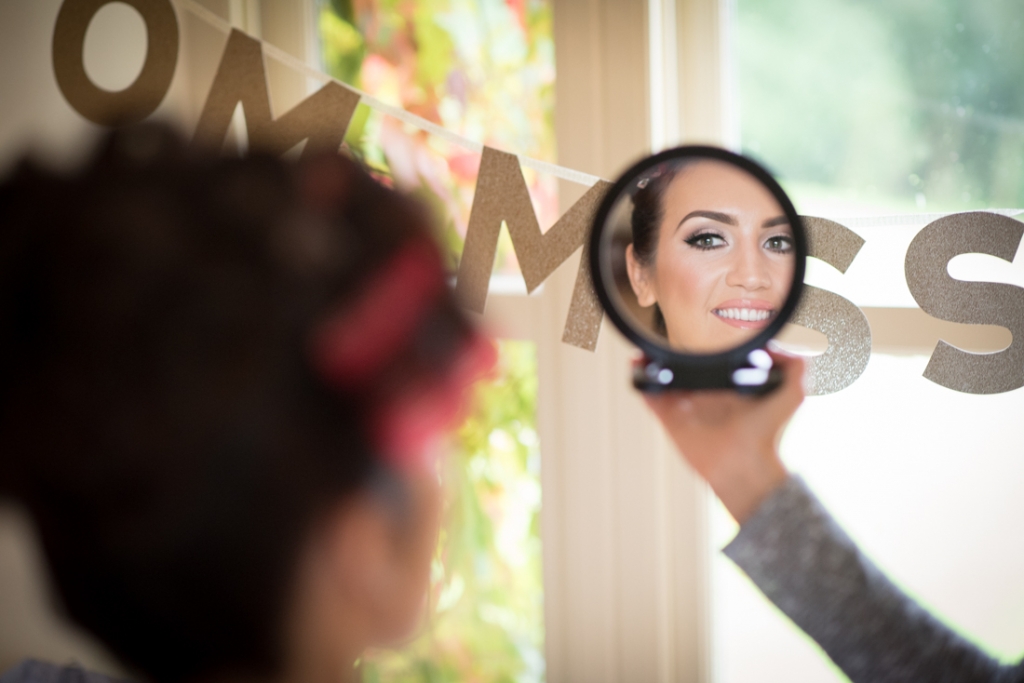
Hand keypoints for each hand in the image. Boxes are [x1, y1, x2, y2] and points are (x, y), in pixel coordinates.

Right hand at [643, 351, 805, 523]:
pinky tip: (638, 365)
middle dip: (671, 353)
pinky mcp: (671, 420)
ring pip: (663, 380)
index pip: (714, 363)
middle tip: (663, 335)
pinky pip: (651, 398)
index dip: (703, 348)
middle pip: (683, 369)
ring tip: (645, 348)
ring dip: (651, 364)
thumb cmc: (769, 434)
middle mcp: (706, 396)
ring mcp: (686, 408)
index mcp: (730, 388)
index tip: (696, 331)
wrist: (747, 463)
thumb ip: (795, 368)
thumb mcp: (793, 395)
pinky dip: (641, 382)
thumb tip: (781, 347)